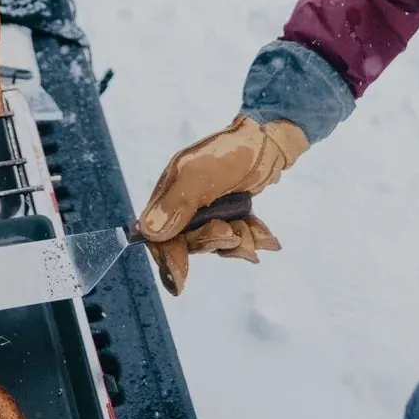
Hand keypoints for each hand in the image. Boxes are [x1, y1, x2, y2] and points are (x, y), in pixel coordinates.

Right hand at [136, 115, 307, 293]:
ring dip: (236, 241)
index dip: (167, 257)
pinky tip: (264, 236)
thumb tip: (148, 232)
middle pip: (188, 243)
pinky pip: (235, 238)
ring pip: (214, 243)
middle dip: (211, 242)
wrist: (269, 141)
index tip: (180, 277)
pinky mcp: (230, 213)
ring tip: (250, 230)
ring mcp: (208, 210)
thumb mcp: (199, 174)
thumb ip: (176, 204)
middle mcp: (185, 204)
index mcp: (169, 193)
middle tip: (231, 232)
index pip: (159, 236)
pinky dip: (250, 237)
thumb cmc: (231, 153)